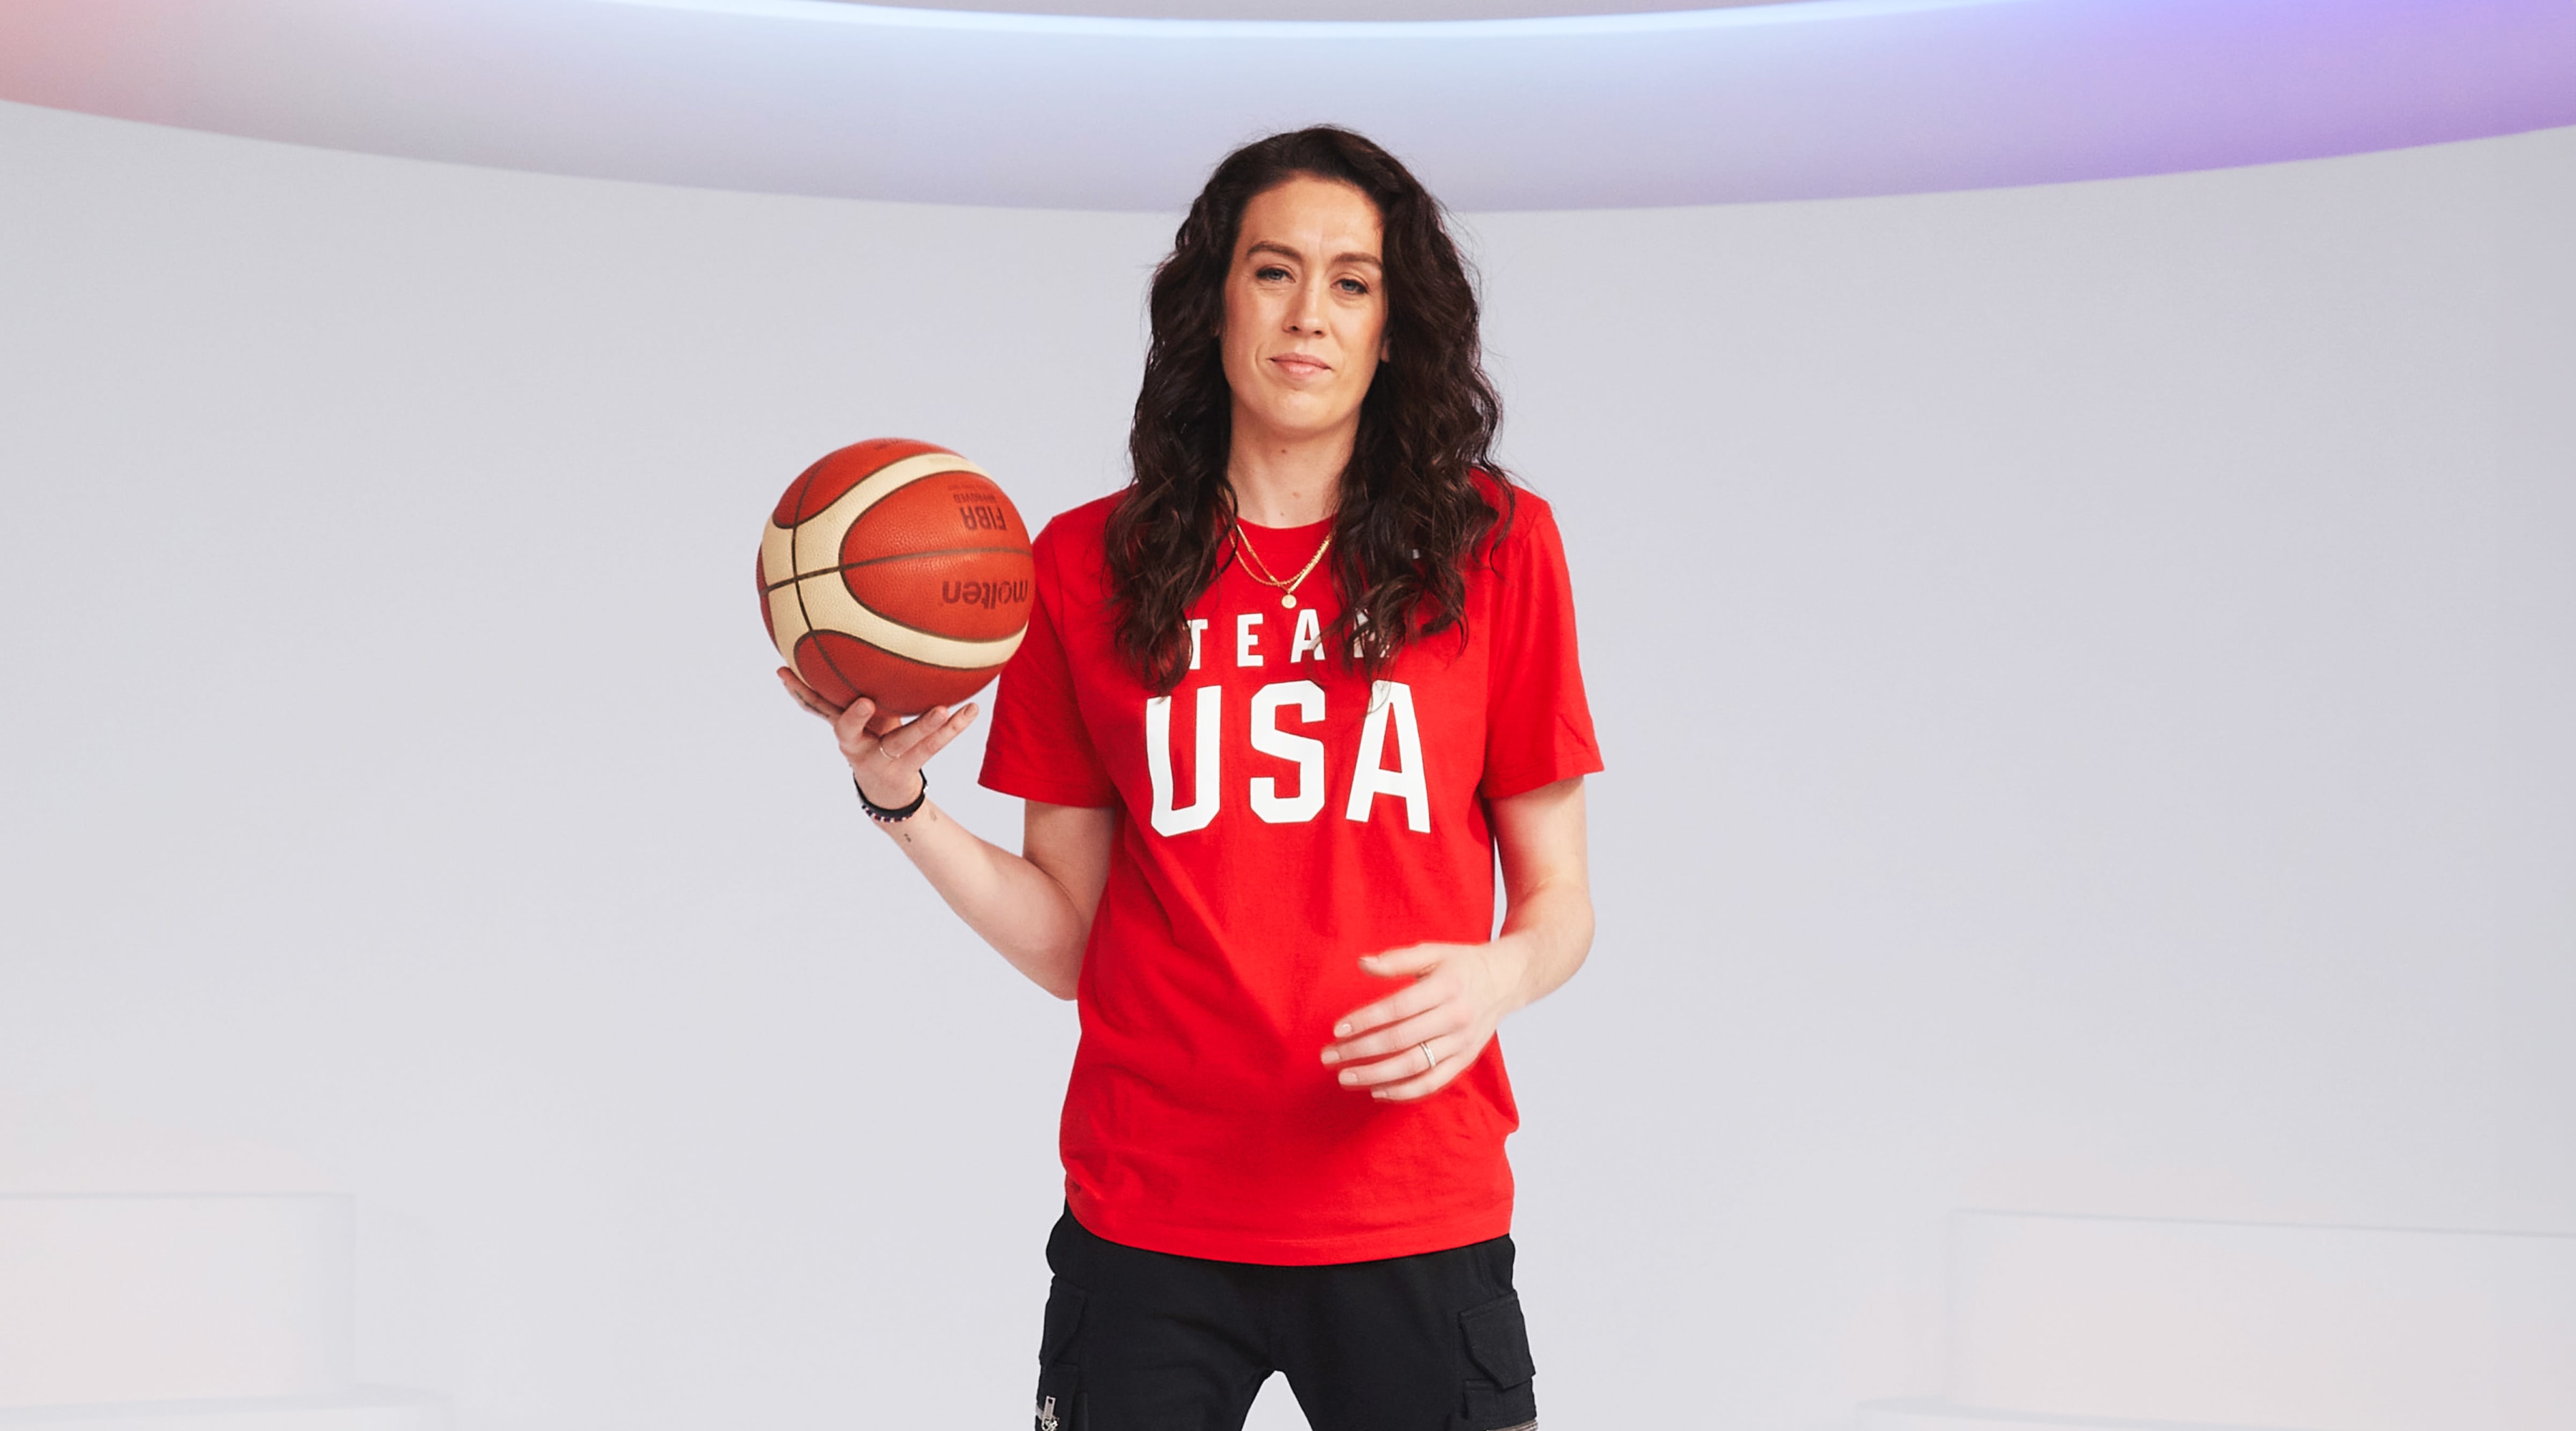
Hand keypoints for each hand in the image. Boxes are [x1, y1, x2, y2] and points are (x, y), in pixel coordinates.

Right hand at [776, 668, 977, 808]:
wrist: (887, 790)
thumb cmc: (873, 738)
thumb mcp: (861, 716)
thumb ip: (852, 685)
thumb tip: (842, 633)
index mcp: (840, 728)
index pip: (814, 707)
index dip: (798, 690)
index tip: (786, 671)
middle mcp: (855, 746)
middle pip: (851, 732)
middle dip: (856, 718)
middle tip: (866, 702)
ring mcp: (883, 760)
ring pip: (905, 744)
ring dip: (925, 726)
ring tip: (945, 708)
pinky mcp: (909, 768)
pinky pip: (935, 746)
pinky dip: (956, 727)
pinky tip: (974, 708)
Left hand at [1319, 940, 1525, 1101]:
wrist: (1507, 981)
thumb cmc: (1461, 965)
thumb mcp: (1433, 952)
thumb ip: (1397, 960)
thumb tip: (1363, 964)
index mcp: (1446, 987)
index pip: (1397, 1009)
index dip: (1365, 1021)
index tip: (1336, 1029)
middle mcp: (1456, 1018)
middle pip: (1400, 1041)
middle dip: (1360, 1051)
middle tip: (1328, 1056)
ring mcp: (1462, 1043)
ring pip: (1414, 1067)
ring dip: (1376, 1076)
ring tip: (1345, 1077)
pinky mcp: (1465, 1060)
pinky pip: (1433, 1083)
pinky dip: (1404, 1092)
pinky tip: (1377, 1091)